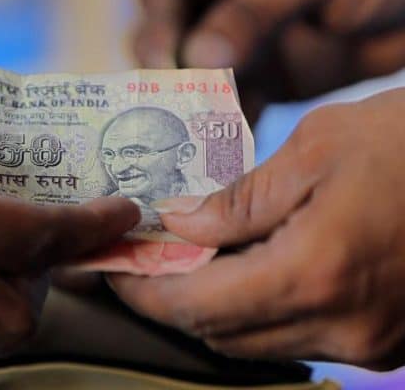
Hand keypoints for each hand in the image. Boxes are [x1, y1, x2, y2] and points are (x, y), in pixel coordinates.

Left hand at [110, 89, 404, 369]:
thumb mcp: (317, 148)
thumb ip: (239, 199)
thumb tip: (179, 222)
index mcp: (313, 274)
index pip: (196, 305)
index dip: (145, 291)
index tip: (114, 268)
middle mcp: (340, 326)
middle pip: (219, 334)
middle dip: (169, 302)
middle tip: (139, 265)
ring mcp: (369, 343)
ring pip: (256, 342)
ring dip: (210, 309)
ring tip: (181, 265)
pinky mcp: (386, 341)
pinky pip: (297, 337)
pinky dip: (257, 310)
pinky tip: (242, 272)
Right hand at [135, 0, 404, 119]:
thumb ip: (252, 10)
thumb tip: (196, 59)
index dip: (159, 27)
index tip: (165, 64)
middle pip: (170, 40)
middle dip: (170, 75)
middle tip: (177, 109)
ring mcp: (238, 41)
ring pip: (197, 81)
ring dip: (195, 111)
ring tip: (196, 141)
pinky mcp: (265, 78)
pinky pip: (236, 108)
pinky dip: (229, 132)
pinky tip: (227, 153)